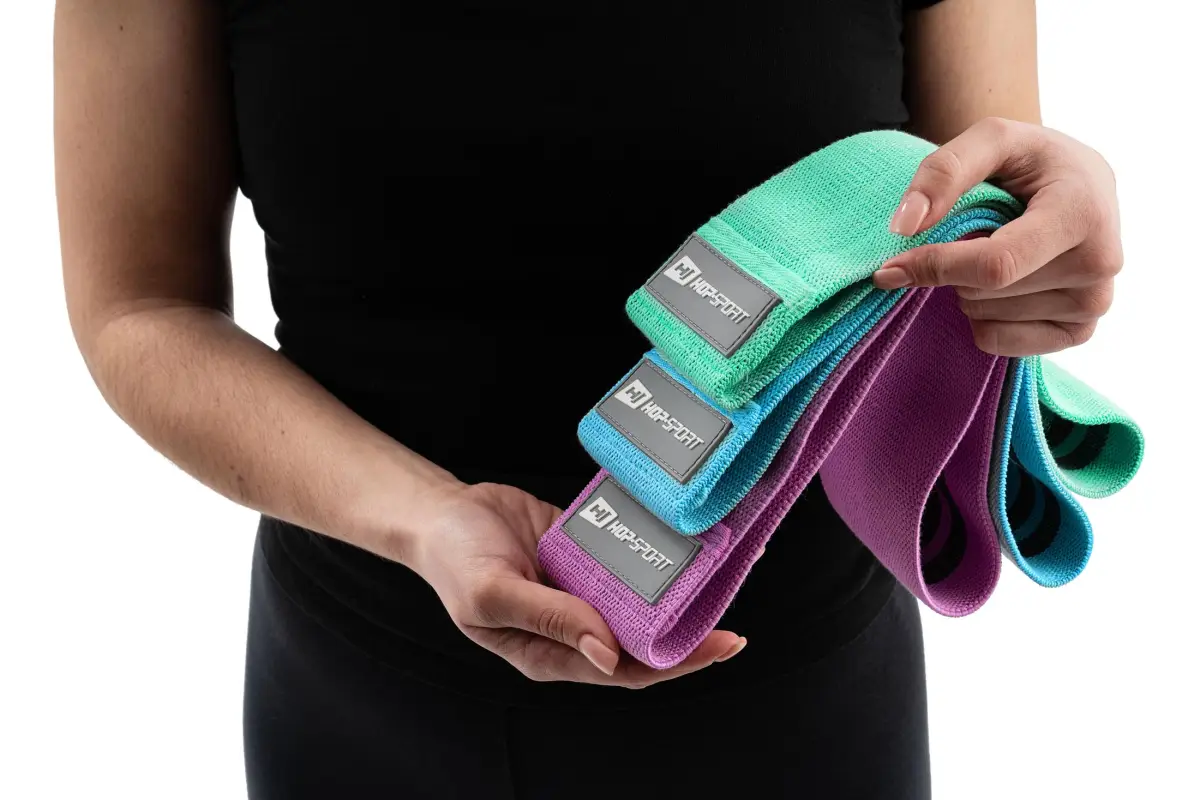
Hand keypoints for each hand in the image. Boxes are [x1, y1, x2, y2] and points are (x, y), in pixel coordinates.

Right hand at [410, 481, 744, 686]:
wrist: (439, 512)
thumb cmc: (454, 561)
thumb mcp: (494, 594)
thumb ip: (551, 620)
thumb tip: (610, 653)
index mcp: (555, 653)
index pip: (630, 670)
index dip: (680, 662)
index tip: (724, 642)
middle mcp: (578, 625)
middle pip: (648, 635)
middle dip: (694, 623)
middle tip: (738, 595)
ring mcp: (584, 587)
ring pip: (644, 594)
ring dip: (683, 582)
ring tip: (728, 558)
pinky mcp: (586, 551)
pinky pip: (629, 552)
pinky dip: (657, 545)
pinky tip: (686, 530)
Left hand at [874, 117, 1123, 356]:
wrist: (1079, 182)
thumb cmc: (1031, 159)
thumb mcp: (991, 139)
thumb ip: (943, 171)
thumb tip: (904, 227)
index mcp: (1083, 212)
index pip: (996, 264)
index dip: (935, 268)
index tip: (890, 267)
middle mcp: (1100, 263)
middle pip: (985, 292)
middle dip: (954, 269)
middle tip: (974, 234)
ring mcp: (1093, 303)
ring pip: (988, 318)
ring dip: (969, 290)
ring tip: (997, 251)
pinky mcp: (1080, 330)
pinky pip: (1001, 344)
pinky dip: (982, 319)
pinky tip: (1001, 286)